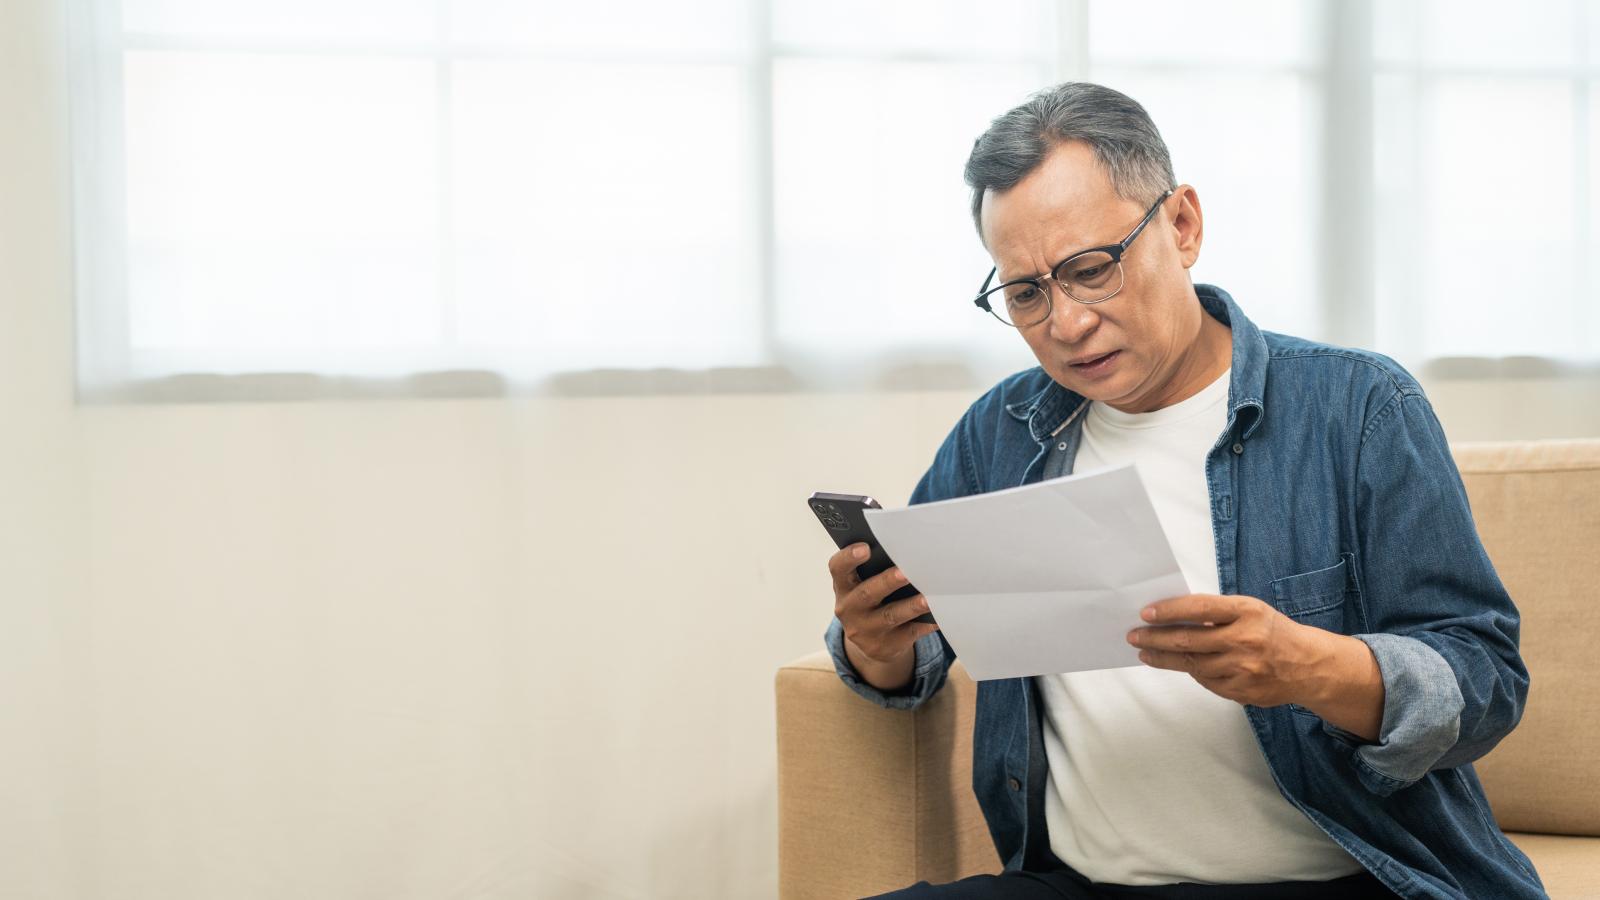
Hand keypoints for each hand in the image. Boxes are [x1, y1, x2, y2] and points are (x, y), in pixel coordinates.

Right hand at [829, 543, 938, 665]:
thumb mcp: (863, 586)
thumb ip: (874, 571)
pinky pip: (910, 633)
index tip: (866, 548)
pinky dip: (925, 624)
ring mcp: (866, 630)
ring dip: (910, 607)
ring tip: (926, 599)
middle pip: (867, 593)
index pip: (838, 568)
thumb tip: (907, 555)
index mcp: (843, 587)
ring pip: (890, 616)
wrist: (870, 641)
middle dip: (887, 582)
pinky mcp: (886, 646)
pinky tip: (938, 616)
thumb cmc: (871, 600)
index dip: (849, 557)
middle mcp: (849, 609)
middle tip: (904, 572)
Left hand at [1124, 593, 1326, 708]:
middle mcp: (1245, 640)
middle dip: (1156, 638)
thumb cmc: (1272, 631)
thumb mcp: (1250, 611)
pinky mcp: (1242, 691)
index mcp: (1247, 612)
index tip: (1146, 614)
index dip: (1169, 611)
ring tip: (1147, 652)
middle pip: (1189, 641)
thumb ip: (1216, 613)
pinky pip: (1207, 681)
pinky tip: (1179, 665)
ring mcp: (1244, 669)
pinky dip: (1192, 672)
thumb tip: (1171, 616)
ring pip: (1193, 664)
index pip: (1199, 609)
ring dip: (1165, 658)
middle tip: (1134, 636)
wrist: (1308, 666)